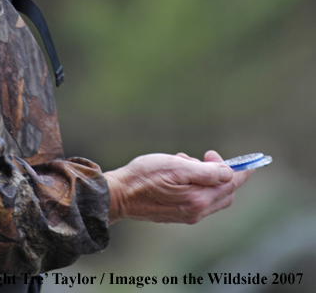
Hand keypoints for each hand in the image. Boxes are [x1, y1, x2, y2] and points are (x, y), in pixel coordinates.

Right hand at [104, 150, 251, 224]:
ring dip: (206, 176)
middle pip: (224, 192)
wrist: (119, 195)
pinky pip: (198, 199)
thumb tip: (229, 173)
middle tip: (206, 155)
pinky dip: (196, 184)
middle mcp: (196, 211)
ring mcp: (187, 215)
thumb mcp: (176, 166)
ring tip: (185, 161)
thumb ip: (205, 171)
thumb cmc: (144, 176)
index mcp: (198, 199)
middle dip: (221, 172)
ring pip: (210, 195)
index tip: (251, 162)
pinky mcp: (178, 214)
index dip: (242, 172)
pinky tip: (179, 171)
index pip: (230, 185)